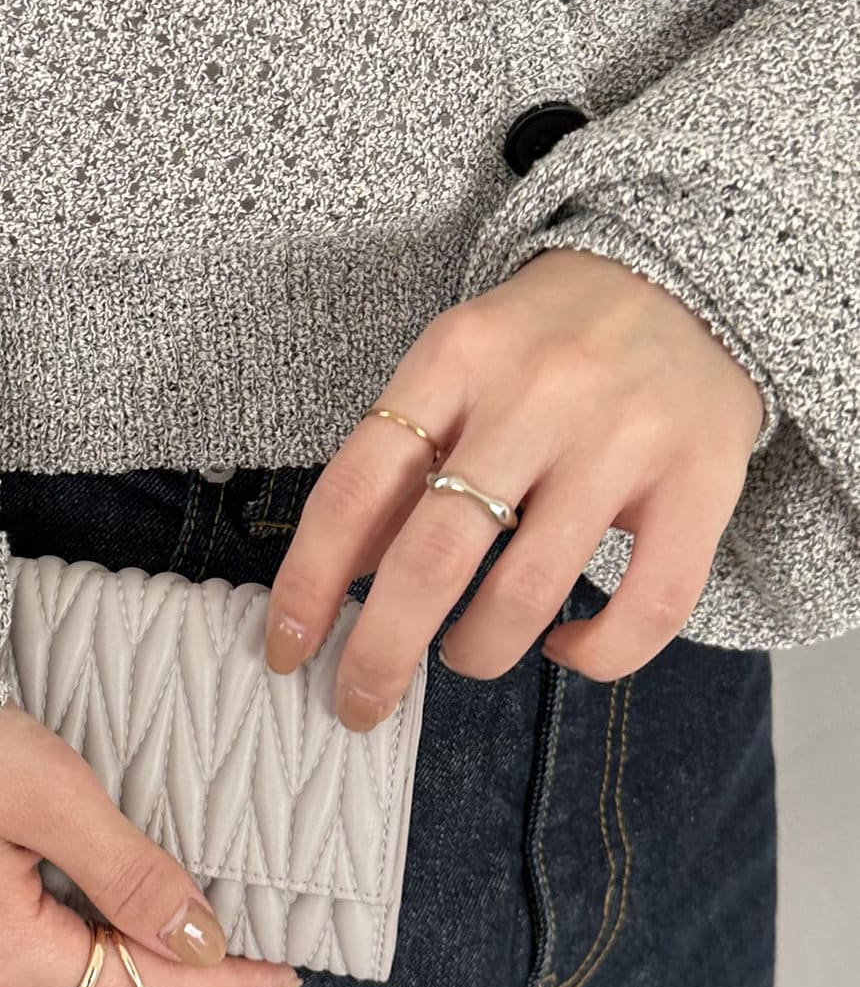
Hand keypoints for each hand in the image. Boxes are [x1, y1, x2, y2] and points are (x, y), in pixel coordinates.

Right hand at [0, 703, 303, 986]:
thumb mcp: (54, 796)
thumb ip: (132, 873)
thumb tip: (203, 938)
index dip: (216, 983)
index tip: (283, 973)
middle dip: (172, 979)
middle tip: (243, 949)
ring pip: (49, 985)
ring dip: (114, 964)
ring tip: (178, 928)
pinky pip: (6, 960)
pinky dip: (62, 945)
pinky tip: (93, 909)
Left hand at [264, 247, 766, 716]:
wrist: (688, 281)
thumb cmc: (544, 344)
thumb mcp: (455, 368)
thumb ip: (400, 462)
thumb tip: (334, 583)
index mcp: (454, 357)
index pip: (355, 488)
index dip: (307, 583)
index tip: (284, 651)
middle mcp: (536, 393)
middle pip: (432, 556)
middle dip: (381, 652)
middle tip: (359, 705)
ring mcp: (623, 438)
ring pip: (528, 592)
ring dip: (478, 651)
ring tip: (465, 654)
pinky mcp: (702, 478)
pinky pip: (648, 605)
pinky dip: (596, 654)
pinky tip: (564, 648)